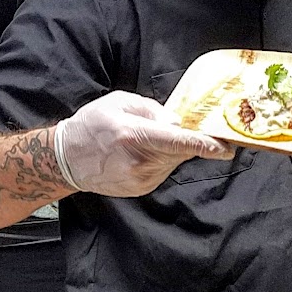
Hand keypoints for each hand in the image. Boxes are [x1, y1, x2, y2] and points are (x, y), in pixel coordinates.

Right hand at [54, 90, 234, 196]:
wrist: (66, 160)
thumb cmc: (91, 126)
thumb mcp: (119, 102)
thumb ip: (152, 110)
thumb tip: (176, 122)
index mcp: (133, 135)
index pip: (177, 142)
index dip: (205, 145)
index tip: (226, 148)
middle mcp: (139, 161)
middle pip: (181, 152)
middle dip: (189, 140)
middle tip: (186, 129)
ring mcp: (140, 179)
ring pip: (173, 161)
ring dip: (172, 149)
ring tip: (147, 140)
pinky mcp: (141, 188)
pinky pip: (163, 170)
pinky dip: (162, 159)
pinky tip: (141, 153)